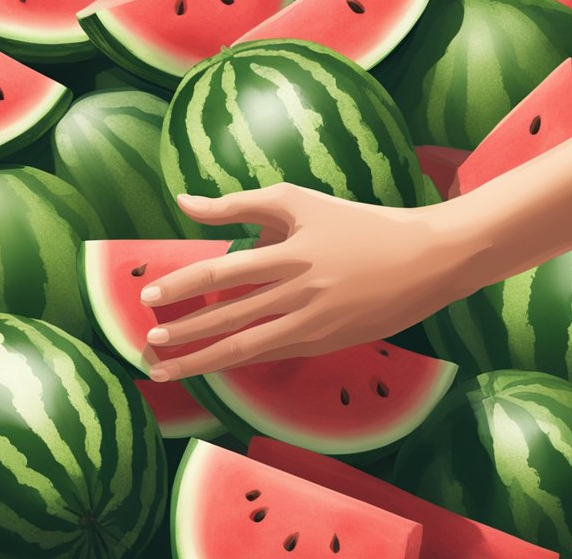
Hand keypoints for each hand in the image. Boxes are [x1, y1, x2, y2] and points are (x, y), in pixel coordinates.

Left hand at [140, 184, 476, 380]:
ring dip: (201, 360)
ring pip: (246, 347)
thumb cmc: (359, 223)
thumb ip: (240, 204)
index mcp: (291, 253)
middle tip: (147, 342)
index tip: (148, 297)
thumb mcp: (301, 202)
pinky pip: (272, 354)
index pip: (223, 273)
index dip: (183, 286)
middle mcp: (299, 292)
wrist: (425, 259)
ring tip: (163, 369)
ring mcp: (313, 324)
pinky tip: (213, 364)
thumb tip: (183, 202)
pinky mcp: (325, 344)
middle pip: (228, 318)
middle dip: (183, 332)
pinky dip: (238, 361)